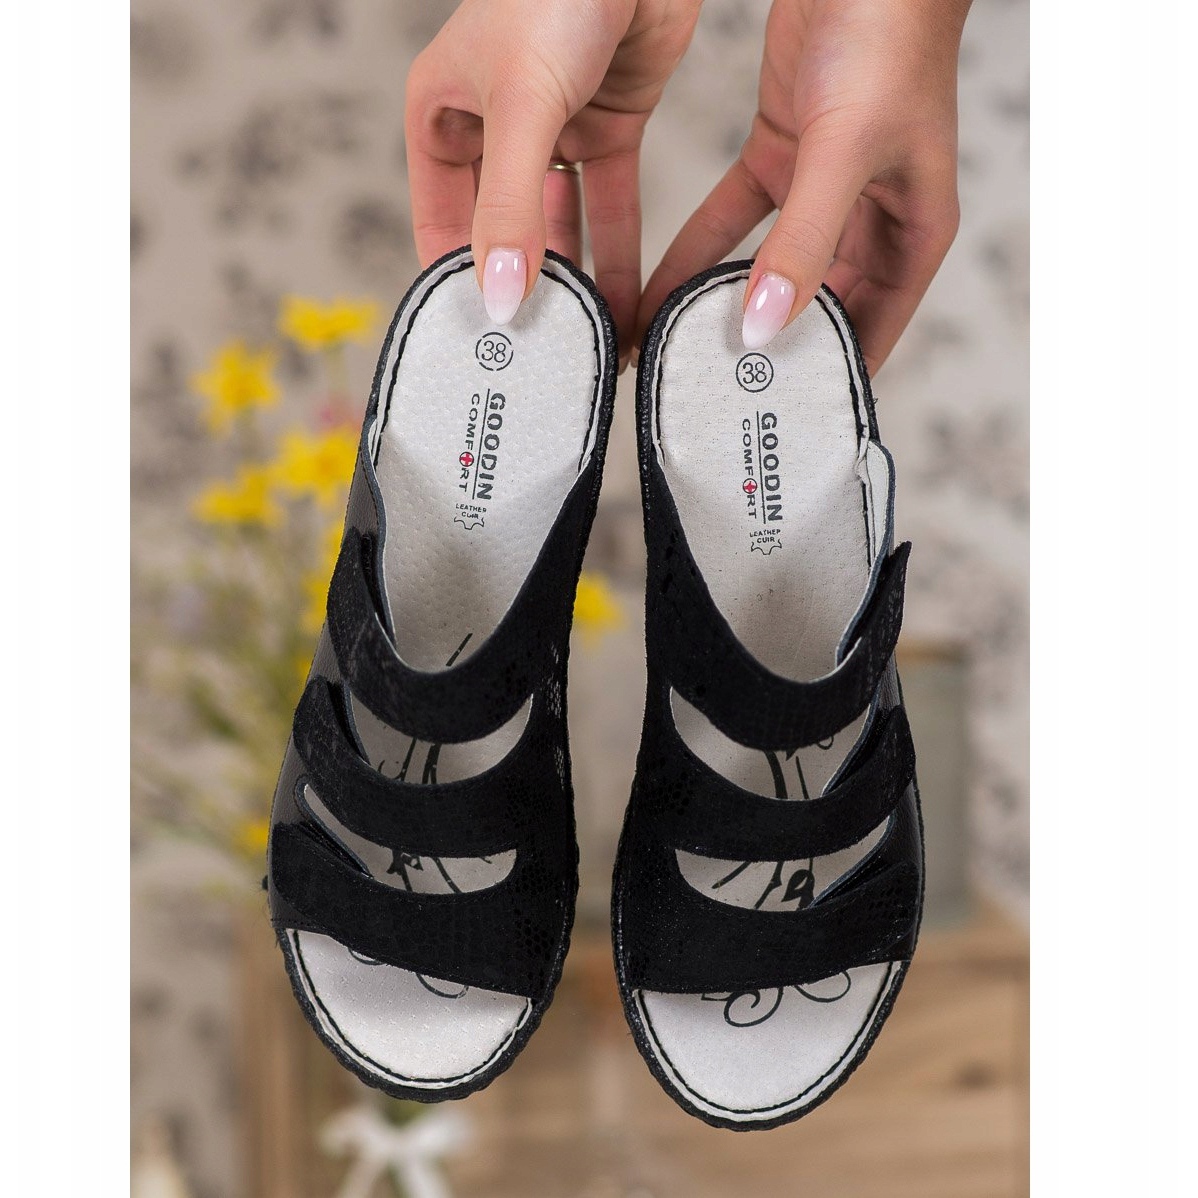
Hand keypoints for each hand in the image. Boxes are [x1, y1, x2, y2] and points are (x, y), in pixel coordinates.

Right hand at [405, 0, 700, 357]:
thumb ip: (511, 207)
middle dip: (525, 293)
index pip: (440, 223)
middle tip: (545, 361)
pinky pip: (611, 207)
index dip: (459, 285)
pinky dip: (621, 253)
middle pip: (504, 233)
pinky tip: (630, 306)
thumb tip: (501, 299)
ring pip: (562, 227)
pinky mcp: (609, 126)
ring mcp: (553, 130)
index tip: (482, 348)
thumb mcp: (521, 106)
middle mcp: (492, 128)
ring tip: (592, 348)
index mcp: (442, 116)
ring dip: (579, 283)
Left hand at [638, 0, 969, 373]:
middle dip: (765, 353)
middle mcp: (868, 224)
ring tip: (673, 355)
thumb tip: (766, 325)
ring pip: (764, 271)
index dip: (827, 380)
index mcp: (910, 237)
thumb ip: (803, 243)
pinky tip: (657, 289)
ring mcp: (820, 195)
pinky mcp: (779, 160)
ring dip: (719, 307)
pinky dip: (697, 252)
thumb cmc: (888, 42)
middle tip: (713, 399)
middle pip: (812, 311)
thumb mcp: (844, 156)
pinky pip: (730, 222)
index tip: (779, 423)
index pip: (870, 333)